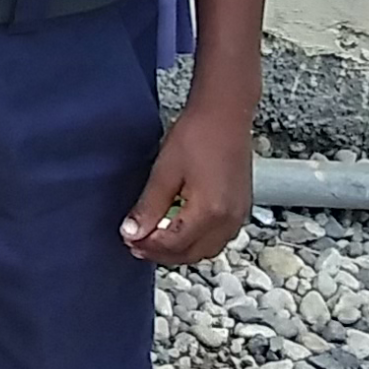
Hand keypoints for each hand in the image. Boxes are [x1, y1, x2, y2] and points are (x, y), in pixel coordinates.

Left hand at [122, 94, 255, 265]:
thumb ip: (149, 207)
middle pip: (192, 253)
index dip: (148, 246)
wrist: (225, 115)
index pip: (174, 244)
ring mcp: (239, 215)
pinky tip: (178, 229)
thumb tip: (131, 233)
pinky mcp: (241, 208)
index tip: (127, 240)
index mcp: (210, 212)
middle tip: (136, 244)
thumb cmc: (196, 136)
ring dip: (180, 250)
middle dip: (162, 253)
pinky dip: (196, 240)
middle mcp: (229, 220)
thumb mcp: (164, 172)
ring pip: (207, 249)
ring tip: (154, 239)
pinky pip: (218, 238)